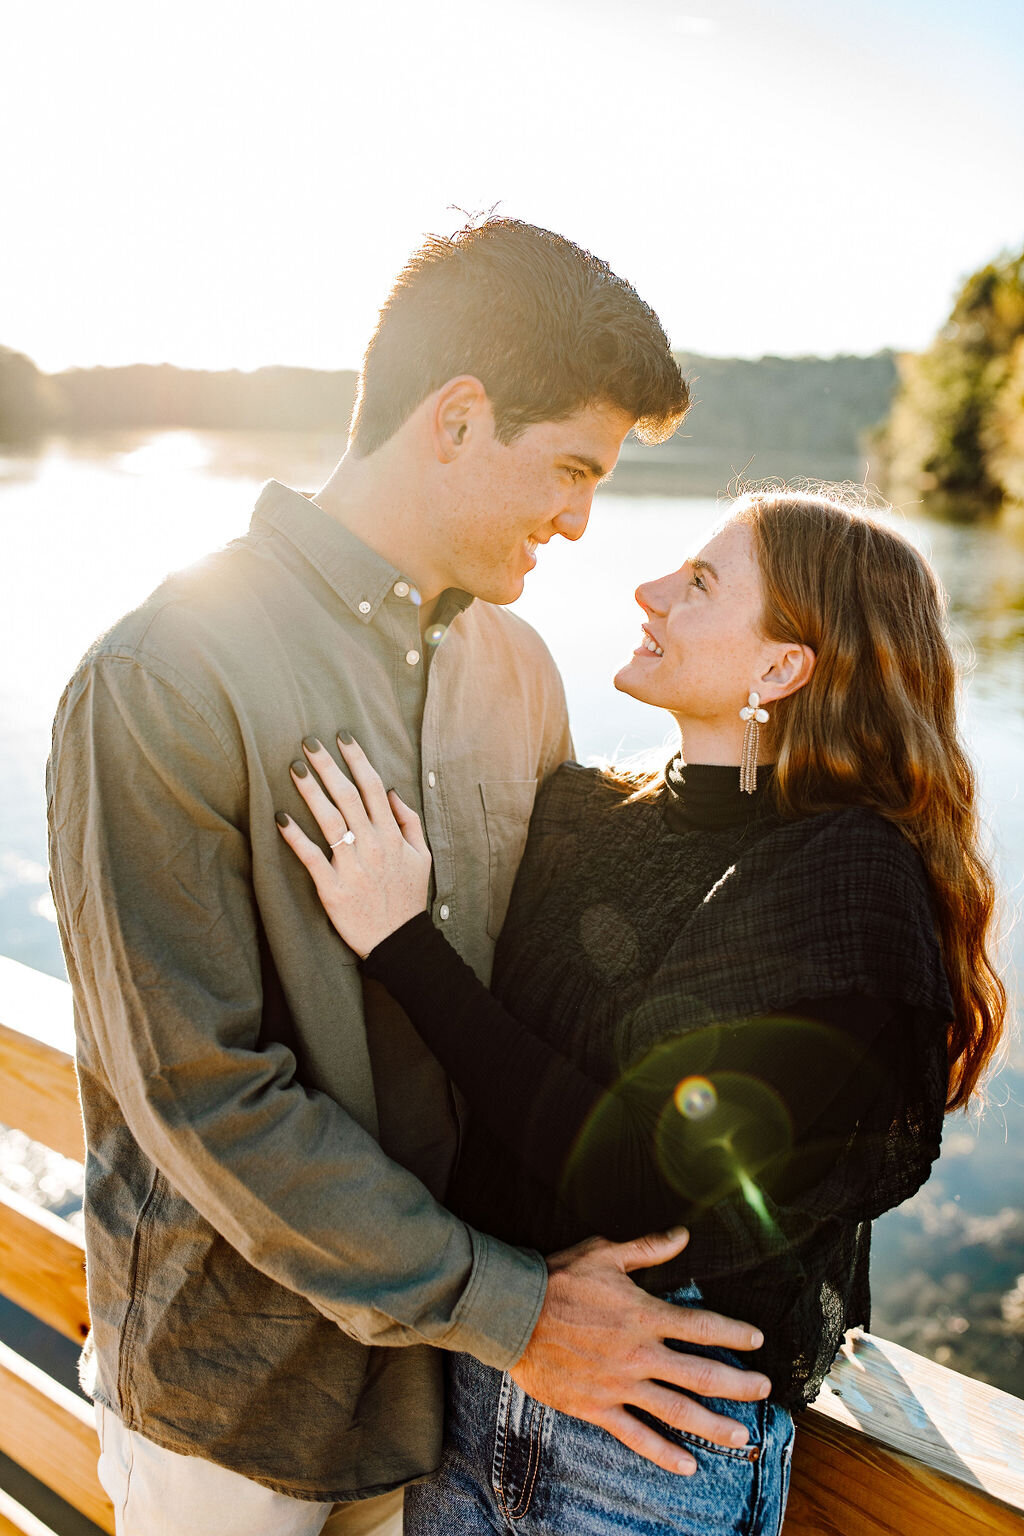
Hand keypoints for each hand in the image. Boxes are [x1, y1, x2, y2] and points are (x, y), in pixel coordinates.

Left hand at [276, 735, 431, 958]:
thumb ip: (409, 822)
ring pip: (329, 821)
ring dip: (310, 792)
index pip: (372, 787)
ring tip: (294, 769)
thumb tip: (391, 791)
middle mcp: (372, 845)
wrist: (400, 942)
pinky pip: (312, 859)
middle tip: (308, 742)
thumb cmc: (408, 898)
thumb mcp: (422, 857)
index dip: (357, 759)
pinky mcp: (333, 889)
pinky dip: (295, 838)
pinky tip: (280, 819)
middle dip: (328, 766)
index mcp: (391, 835)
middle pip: (347, 797)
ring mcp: (352, 867)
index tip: (342, 736)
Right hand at [511, 1228, 770, 1475]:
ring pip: (677, 1411)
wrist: (512, 1313)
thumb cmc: (558, 1278)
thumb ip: (648, 1248)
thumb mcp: (604, 1253)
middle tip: (764, 1390)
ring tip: (743, 1436)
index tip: (758, 1341)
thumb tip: (683, 1235)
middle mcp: (639, 1353)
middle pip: (702, 1374)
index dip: (734, 1333)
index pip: (701, 1326)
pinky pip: (637, 1436)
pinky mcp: (597, 1407)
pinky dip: (664, 1454)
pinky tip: (687, 1465)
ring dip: (714, 1425)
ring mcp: (620, 1384)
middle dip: (739, 1384)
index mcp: (644, 1314)